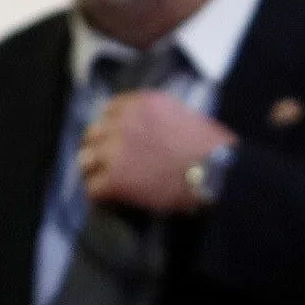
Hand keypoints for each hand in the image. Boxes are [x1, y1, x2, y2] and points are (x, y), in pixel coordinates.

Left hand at [77, 91, 233, 212]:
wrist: (218, 174)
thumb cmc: (212, 149)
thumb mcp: (184, 116)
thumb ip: (156, 118)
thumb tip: (145, 131)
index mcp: (140, 104)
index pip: (110, 110)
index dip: (112, 126)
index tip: (117, 138)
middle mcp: (122, 123)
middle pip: (93, 134)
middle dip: (98, 148)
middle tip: (107, 162)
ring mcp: (114, 152)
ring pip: (86, 161)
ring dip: (94, 171)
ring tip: (105, 182)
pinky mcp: (114, 179)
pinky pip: (93, 188)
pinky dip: (101, 196)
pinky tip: (112, 200)